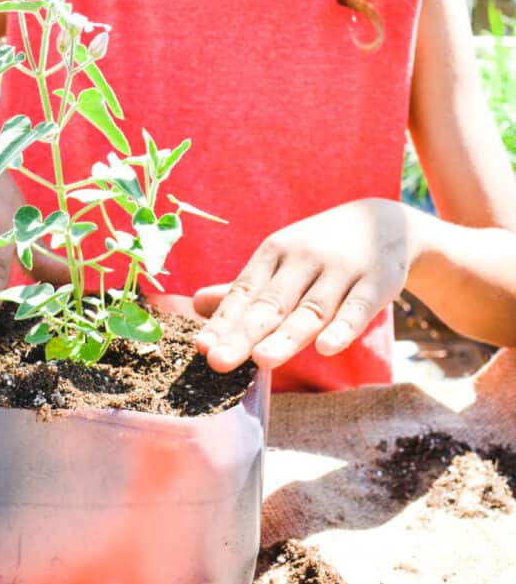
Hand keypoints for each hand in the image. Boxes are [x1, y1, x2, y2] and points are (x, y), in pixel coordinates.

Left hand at [193, 199, 419, 371]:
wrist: (387, 223)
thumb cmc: (319, 253)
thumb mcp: (280, 263)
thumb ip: (243, 290)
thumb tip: (196, 304)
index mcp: (274, 253)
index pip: (244, 292)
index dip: (223, 321)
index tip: (202, 347)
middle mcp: (304, 258)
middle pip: (272, 303)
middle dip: (244, 333)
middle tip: (219, 361)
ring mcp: (341, 270)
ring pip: (311, 309)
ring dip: (287, 335)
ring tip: (261, 360)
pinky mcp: (377, 282)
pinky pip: (358, 309)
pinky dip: (344, 328)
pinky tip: (326, 348)